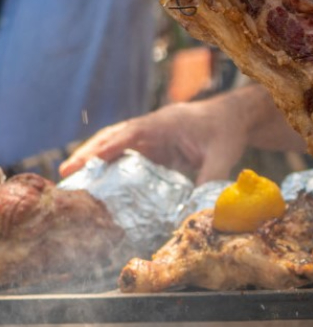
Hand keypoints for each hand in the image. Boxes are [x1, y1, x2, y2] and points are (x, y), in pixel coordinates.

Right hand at [60, 95, 250, 183]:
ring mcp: (149, 137)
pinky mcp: (152, 148)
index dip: (109, 147)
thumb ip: (209, 179)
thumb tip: (195, 209)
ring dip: (93, 160)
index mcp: (165, 123)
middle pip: (113, 138)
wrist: (234, 117)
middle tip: (65, 172)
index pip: (131, 133)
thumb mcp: (223, 155)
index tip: (88, 160)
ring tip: (71, 180)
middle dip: (88, 153)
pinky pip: (126, 157)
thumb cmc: (226, 131)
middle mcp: (151, 128)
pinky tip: (98, 186)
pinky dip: (109, 168)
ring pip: (114, 147)